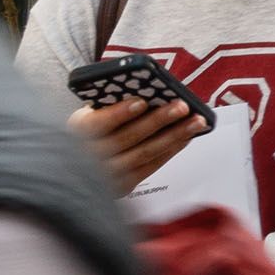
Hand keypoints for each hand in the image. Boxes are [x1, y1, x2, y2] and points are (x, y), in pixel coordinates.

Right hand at [71, 97, 200, 191]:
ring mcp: (106, 174)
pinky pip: (151, 166)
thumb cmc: (93, 130)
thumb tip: (148, 89)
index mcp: (78, 131)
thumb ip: (112, 104)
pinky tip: (186, 136)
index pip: (97, 123)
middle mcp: (89, 156)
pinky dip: (171, 149)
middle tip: (182, 106)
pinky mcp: (123, 186)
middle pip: (127, 138)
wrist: (78, 167)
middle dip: (158, 121)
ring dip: (174, 135)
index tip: (141, 101)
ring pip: (144, 153)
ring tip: (196, 121)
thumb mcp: (92, 113)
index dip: (119, 113)